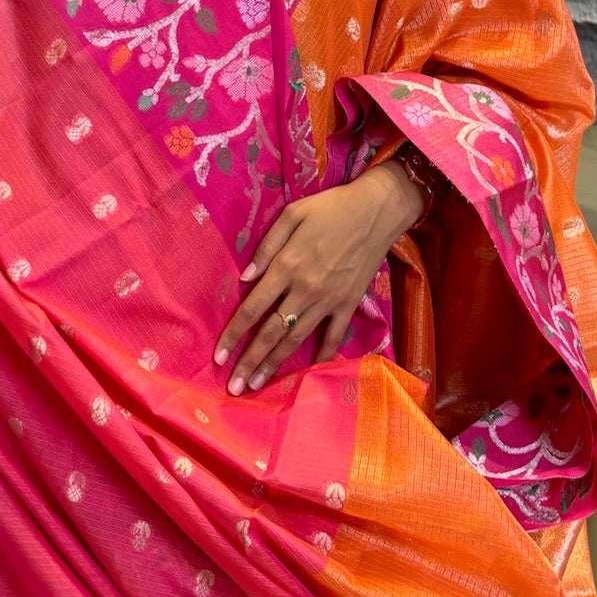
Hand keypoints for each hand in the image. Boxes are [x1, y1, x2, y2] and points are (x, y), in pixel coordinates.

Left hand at [214, 160, 425, 394]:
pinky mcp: (349, 304)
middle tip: (234, 388)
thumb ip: (267, 246)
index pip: (253, 308)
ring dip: (276, 364)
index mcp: (287, 267)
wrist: (378, 210)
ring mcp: (329, 300)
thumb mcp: (293, 214)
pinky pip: (334, 336)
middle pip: (272, 332)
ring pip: (297, 339)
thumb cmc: (331, 208)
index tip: (218, 357)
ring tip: (258, 385)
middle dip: (250, 361)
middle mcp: (305, 289)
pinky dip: (323, 356)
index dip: (234, 334)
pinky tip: (310, 373)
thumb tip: (245, 278)